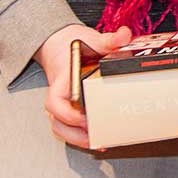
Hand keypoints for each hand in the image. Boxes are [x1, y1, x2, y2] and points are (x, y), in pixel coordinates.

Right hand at [36, 23, 134, 148]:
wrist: (60, 46)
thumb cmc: (73, 46)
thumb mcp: (91, 39)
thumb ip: (108, 38)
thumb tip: (123, 35)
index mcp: (62, 80)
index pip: (55, 102)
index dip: (67, 114)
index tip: (83, 118)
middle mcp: (59, 95)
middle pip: (57, 121)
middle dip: (75, 133)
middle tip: (97, 136)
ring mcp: (62, 104)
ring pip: (61, 127)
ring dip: (77, 138)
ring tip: (98, 143)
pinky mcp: (68, 108)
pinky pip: (68, 126)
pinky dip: (79, 135)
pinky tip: (96, 138)